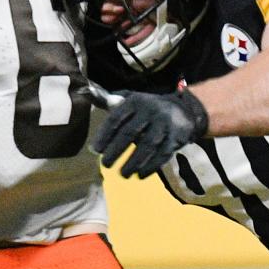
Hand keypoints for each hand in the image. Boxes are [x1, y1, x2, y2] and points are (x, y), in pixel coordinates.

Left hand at [93, 87, 208, 178]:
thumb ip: (108, 101)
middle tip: (105, 164)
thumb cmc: (148, 108)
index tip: (95, 149)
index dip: (105, 134)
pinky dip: (151, 166)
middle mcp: (150, 110)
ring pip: (147, 145)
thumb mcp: (130, 100)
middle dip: (116, 150)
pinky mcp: (177, 136)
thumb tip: (84, 92)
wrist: (184, 110)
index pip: (117, 118)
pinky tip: (140, 175)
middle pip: (130, 133)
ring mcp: (165, 124)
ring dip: (133, 162)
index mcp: (135, 101)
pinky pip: (163, 154)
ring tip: (122, 174)